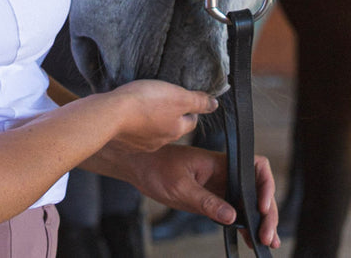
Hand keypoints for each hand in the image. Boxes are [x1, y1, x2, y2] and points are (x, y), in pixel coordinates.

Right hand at [104, 79, 218, 151]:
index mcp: (177, 130)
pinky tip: (129, 116)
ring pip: (154, 131)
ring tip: (144, 106)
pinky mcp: (125, 141)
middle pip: (172, 127)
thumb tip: (214, 104)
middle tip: (164, 100)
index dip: (190, 108)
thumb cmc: (144, 102)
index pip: (191, 121)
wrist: (110, 115)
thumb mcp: (177, 96)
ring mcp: (142, 143)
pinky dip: (135, 126)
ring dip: (152, 121)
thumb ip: (197, 101)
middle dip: (171, 116)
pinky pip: (135, 134)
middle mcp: (162, 140)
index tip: (185, 99)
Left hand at [111, 144, 280, 248]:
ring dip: (260, 221)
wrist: (139, 166)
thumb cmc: (156, 167)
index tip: (261, 207)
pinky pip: (236, 211)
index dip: (265, 185)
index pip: (256, 166)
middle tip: (267, 236)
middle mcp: (224, 173)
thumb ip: (205, 201)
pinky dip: (246, 225)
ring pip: (249, 202)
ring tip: (266, 243)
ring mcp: (220, 186)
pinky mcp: (213, 198)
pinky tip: (251, 240)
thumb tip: (232, 217)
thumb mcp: (179, 186)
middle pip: (257, 189)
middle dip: (267, 212)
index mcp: (219, 163)